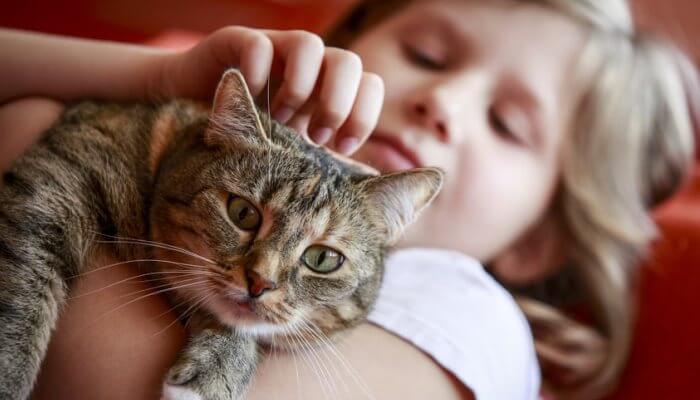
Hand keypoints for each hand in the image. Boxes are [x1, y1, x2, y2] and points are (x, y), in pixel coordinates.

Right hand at [157, 27, 383, 153]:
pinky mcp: (237, 42)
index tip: (342, 148)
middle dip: (337, 105)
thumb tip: (366, 181)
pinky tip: (249, 99)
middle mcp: (308, 66)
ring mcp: (274, 50)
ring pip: (310, 45)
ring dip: (299, 89)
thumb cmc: (248, 140)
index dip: (363, 115)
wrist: (188, 114)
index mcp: (327, 89)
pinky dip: (258, 73)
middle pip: (349, 62)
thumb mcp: (292, 154)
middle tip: (316, 138)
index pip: (369, 85)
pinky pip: (259, 45)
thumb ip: (324, 161)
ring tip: (280, 120)